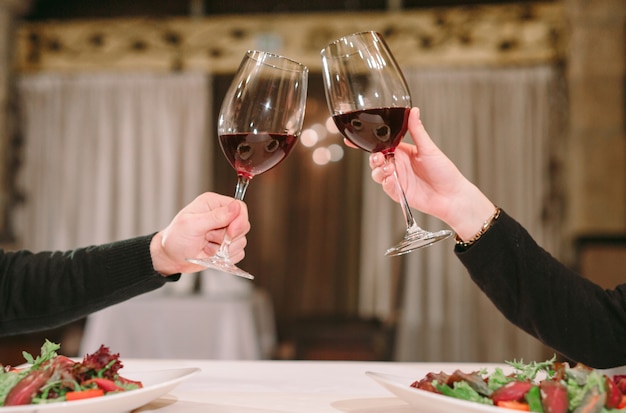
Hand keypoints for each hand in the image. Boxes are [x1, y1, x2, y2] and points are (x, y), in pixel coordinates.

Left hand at [149, 192, 249, 274]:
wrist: (170, 258)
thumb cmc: (176, 238)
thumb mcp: (192, 225)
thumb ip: (216, 216)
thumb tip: (236, 207)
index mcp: (213, 204)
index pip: (240, 207)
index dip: (239, 221)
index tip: (231, 233)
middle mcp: (222, 216)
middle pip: (243, 225)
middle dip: (229, 238)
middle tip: (210, 240)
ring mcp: (225, 232)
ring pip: (241, 241)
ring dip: (224, 249)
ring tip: (206, 247)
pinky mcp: (227, 247)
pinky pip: (238, 253)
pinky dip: (226, 258)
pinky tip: (211, 255)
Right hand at [368, 107, 494, 239]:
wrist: (452, 196)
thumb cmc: (445, 171)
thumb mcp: (429, 148)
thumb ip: (417, 131)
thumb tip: (413, 110)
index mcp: (403, 151)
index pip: (381, 144)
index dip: (366, 142)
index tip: (351, 139)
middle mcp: (398, 164)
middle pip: (375, 160)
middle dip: (373, 158)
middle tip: (380, 158)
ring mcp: (398, 179)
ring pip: (377, 174)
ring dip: (379, 171)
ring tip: (389, 170)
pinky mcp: (399, 193)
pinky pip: (386, 188)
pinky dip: (387, 184)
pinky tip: (393, 181)